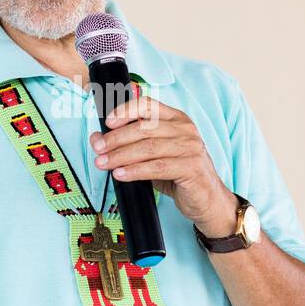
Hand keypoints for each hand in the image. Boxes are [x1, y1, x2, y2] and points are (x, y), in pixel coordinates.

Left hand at [91, 95, 238, 236]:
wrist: (206, 200)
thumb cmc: (178, 175)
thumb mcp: (153, 156)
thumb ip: (129, 145)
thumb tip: (97, 138)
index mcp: (176, 119)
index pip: (148, 105)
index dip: (125, 111)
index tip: (107, 123)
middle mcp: (185, 129)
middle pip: (144, 128)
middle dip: (116, 139)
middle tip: (98, 149)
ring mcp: (191, 148)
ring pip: (148, 148)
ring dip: (121, 156)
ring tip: (104, 163)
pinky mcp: (192, 168)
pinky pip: (157, 167)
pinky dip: (135, 171)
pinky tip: (121, 174)